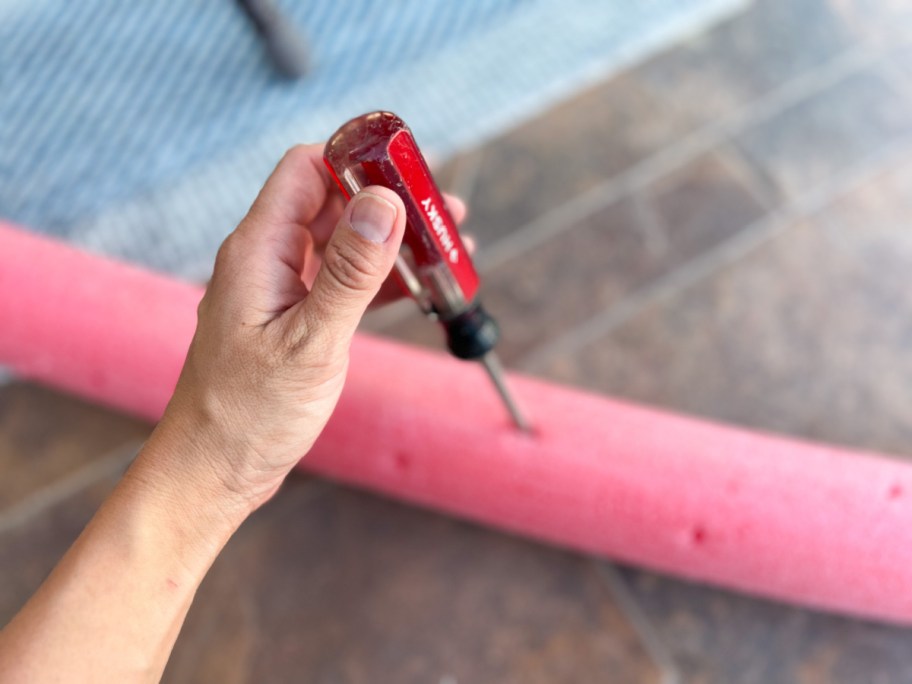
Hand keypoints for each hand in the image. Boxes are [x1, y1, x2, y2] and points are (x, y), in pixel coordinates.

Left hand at [151, 144, 465, 515]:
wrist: (214, 469)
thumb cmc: (247, 414)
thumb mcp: (310, 341)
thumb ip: (349, 272)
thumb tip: (385, 204)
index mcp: (258, 251)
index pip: (306, 170)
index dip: (357, 158)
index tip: (410, 168)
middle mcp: (267, 260)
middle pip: (332, 201)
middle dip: (390, 200)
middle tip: (445, 213)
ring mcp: (281, 288)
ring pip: (343, 241)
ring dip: (393, 241)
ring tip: (448, 247)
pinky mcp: (296, 317)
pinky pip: (343, 280)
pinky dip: (382, 278)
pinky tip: (419, 286)